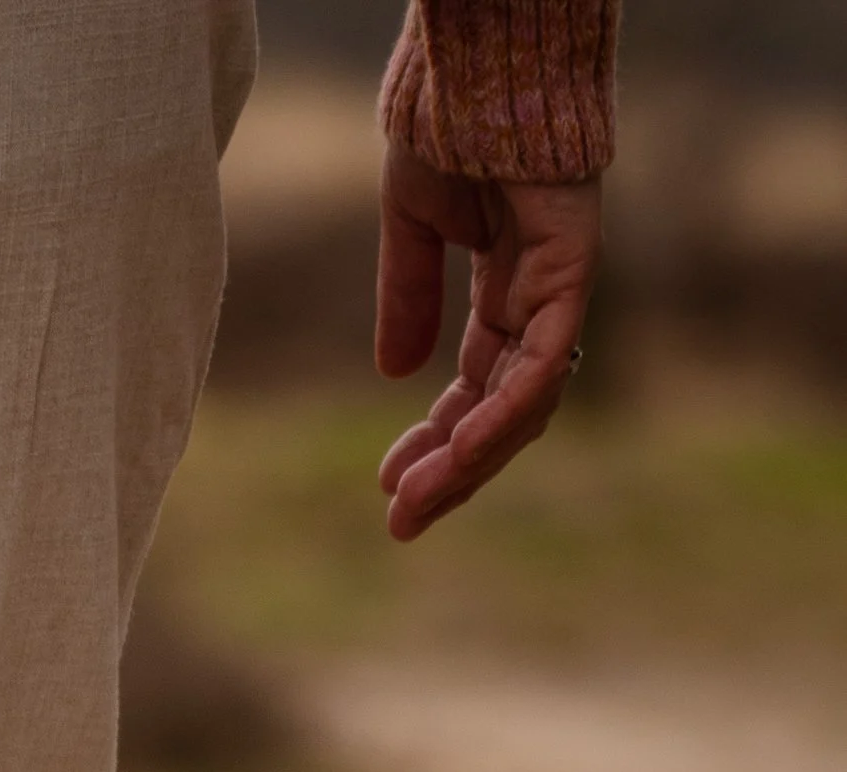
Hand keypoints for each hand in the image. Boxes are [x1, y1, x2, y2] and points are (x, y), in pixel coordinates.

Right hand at [374, 151, 600, 541]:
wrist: (478, 61)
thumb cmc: (450, 120)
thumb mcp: (412, 223)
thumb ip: (407, 295)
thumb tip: (394, 372)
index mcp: (504, 287)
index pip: (475, 387)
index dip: (434, 440)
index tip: (389, 485)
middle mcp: (538, 297)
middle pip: (502, 409)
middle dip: (451, 469)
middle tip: (402, 521)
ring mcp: (560, 287)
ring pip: (525, 402)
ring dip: (470, 459)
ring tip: (418, 500)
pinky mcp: (571, 271)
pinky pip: (542, 363)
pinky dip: (503, 412)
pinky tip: (460, 450)